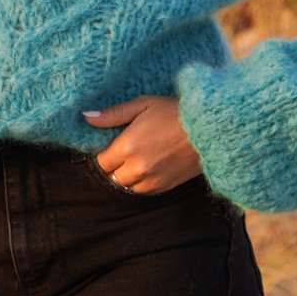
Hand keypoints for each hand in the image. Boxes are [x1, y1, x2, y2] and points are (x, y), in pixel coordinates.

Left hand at [82, 95, 201, 193]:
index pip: (101, 161)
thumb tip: (86, 116)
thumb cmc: (174, 111)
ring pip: (127, 186)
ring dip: (127, 175)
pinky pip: (144, 191)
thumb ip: (113, 114)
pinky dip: (142, 182)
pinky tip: (150, 166)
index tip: (112, 142)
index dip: (104, 152)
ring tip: (139, 157)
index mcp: (127, 147)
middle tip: (125, 149)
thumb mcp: (143, 104)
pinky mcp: (166, 187)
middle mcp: (136, 168)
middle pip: (112, 176)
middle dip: (114, 165)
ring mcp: (151, 181)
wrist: (210, 129)